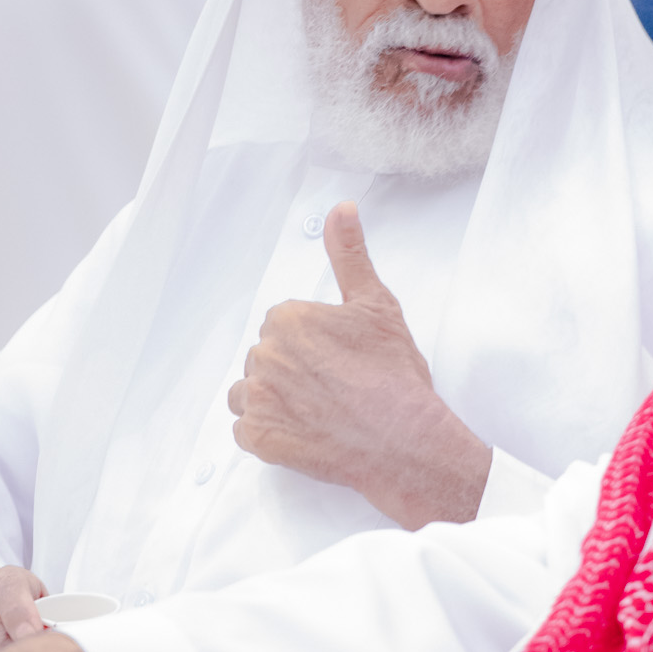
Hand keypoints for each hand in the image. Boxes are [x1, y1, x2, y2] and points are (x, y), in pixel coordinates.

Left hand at [228, 201, 491, 527]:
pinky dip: (270, 433)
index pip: (282, 326)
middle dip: (292, 372)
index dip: (311, 345)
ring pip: (249, 393)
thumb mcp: (377, 305)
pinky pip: (246, 431)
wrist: (405, 440)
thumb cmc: (394, 378)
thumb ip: (350, 255)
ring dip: (273, 401)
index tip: (336, 361)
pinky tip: (303, 432)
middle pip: (265, 359)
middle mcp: (264, 355)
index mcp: (288, 320)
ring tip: (315, 412)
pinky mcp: (258, 438)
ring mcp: (258, 399)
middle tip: (332, 389)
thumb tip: (341, 211)